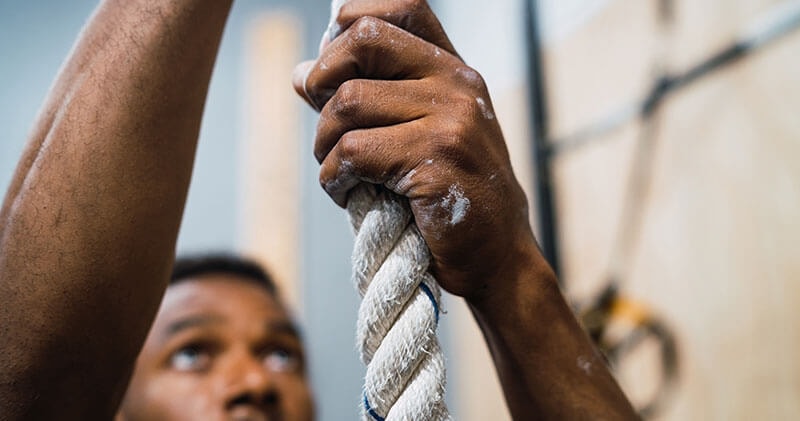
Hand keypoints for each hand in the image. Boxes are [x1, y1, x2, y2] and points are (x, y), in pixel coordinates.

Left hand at [293, 0, 537, 299]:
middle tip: (323, 121)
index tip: (331, 63)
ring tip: (336, 170)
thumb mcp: (422, 134)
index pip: (403, 7)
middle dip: (322, 79)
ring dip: (323, 145)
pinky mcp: (436, 162)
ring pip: (347, 103)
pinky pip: (351, 153)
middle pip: (363, 41)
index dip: (352, 18)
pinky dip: (333, 179)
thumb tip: (300, 73)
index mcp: (455, 71)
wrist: (498, 256)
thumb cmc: (451, 195)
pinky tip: (347, 193)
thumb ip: (371, 98)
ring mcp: (451, 121)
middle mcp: (458, 84)